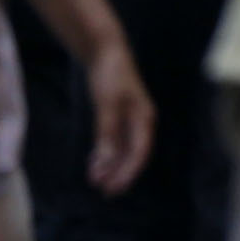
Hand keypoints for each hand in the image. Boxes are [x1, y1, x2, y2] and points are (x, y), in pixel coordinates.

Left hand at [79, 34, 154, 197]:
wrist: (104, 49)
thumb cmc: (110, 74)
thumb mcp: (107, 104)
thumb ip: (107, 134)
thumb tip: (106, 163)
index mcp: (144, 119)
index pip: (140, 153)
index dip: (128, 173)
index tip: (115, 188)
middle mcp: (140, 122)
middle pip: (132, 155)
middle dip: (119, 173)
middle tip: (104, 191)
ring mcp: (129, 118)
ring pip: (122, 149)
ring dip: (110, 165)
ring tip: (96, 181)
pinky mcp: (118, 115)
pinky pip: (114, 140)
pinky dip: (105, 153)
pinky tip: (94, 163)